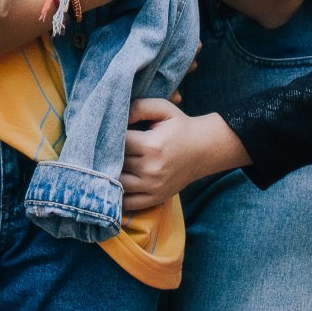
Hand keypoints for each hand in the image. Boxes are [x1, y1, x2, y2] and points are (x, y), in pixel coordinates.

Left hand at [122, 98, 248, 211]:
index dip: (111, 136)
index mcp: (151, 146)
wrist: (204, 149)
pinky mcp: (155, 198)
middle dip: (110, 154)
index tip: (111, 132)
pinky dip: (119, 195)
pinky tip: (116, 183)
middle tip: (107, 147)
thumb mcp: (163, 108)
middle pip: (116, 162)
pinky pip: (128, 203)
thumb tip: (119, 117)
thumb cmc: (180, 127)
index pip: (118, 143)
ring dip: (112, 174)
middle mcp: (151, 169)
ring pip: (118, 183)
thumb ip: (139, 107)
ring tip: (111, 163)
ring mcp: (152, 187)